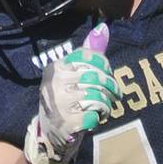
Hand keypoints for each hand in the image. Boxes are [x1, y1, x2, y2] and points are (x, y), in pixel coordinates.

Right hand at [24, 24, 118, 163]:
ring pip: (98, 96)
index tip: (105, 76)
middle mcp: (54, 83)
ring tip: (103, 108)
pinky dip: (100, 117)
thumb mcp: (74, 75)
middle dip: (109, 88)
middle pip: (97, 78)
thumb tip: (103, 28)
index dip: (105, 68)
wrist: (51, 135)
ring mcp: (59, 103)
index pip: (91, 58)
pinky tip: (95, 118)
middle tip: (111, 96)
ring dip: (106, 104)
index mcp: (56, 68)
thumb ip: (89, 53)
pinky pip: (95, 114)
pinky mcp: (66, 122)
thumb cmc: (67, 101)